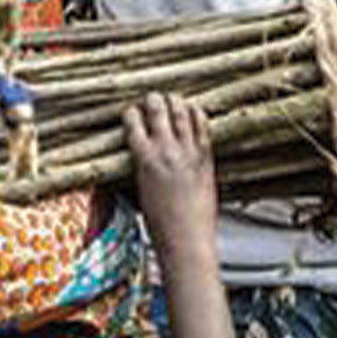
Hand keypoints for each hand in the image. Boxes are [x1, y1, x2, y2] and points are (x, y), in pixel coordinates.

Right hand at [122, 92, 217, 246]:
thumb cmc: (159, 223)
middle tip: (150, 98)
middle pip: (157, 109)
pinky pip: (202, 126)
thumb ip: (140, 167)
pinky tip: (193, 109)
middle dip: (151, 100)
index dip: (130, 112)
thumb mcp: (138, 191)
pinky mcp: (206, 157)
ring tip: (171, 98)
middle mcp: (165, 150)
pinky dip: (196, 114)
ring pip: (181, 112)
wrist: (186, 239)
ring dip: (174, 101)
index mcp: (143, 160)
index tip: (130, 111)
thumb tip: (138, 153)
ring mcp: (188, 152)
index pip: (133, 122)